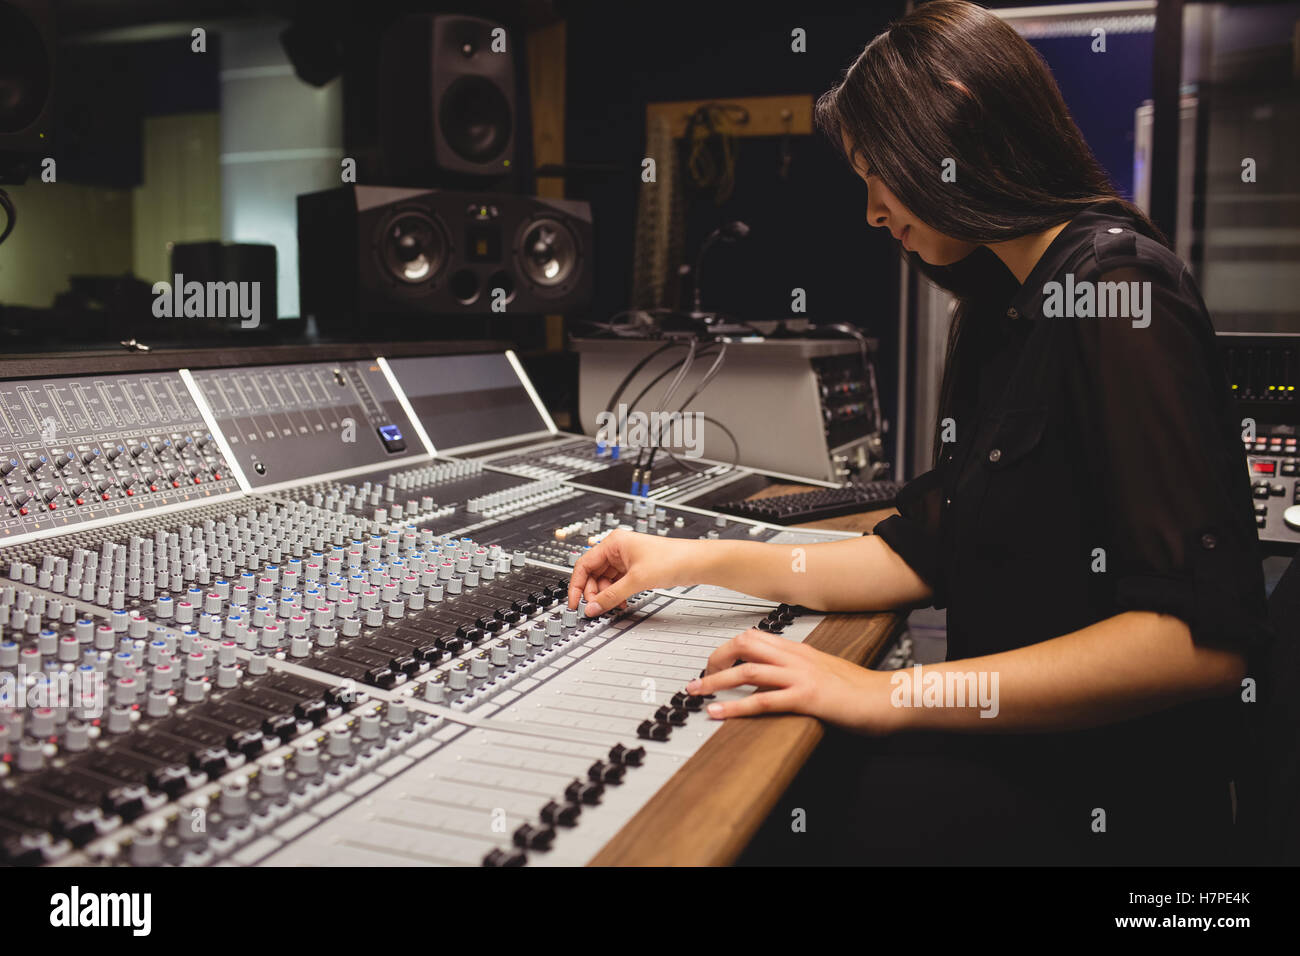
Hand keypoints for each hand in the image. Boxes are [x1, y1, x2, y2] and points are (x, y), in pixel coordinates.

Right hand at [567, 529, 704, 615]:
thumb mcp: (636, 580)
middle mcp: (618, 549)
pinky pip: (617, 583)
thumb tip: (592, 608)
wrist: (696, 563)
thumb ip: (611, 596)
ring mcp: (627, 559)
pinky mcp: (636, 569)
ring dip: (606, 595)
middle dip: (593, 592)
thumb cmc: (672, 559)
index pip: (583, 564)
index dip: (577, 585)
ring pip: (605, 580)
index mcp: (613, 543)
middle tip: (596, 607)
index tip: (574, 603)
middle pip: (593, 573)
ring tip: (611, 606)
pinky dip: (616, 594)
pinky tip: (621, 603)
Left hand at [685, 628, 899, 733]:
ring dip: (715, 681)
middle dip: (715, 658)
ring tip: (696, 693)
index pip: (754, 637)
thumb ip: (797, 670)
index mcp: (799, 650)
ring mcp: (800, 677)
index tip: (714, 663)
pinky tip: (719, 712)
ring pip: (747, 670)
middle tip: (700, 677)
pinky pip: (763, 700)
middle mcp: (796, 658)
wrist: (886, 698)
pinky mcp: (806, 698)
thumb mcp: (823, 671)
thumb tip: (772, 678)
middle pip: (744, 644)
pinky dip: (736, 706)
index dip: (728, 648)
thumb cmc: (859, 689)